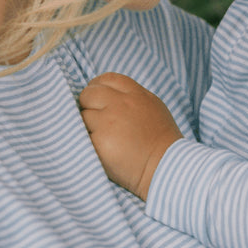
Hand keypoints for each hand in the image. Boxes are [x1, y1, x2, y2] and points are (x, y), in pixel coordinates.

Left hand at [78, 73, 182, 199]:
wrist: (165, 168)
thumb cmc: (162, 143)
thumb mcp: (153, 109)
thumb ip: (132, 98)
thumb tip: (108, 97)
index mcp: (135, 94)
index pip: (107, 79)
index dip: (97, 87)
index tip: (96, 100)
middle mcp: (121, 104)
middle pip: (89, 94)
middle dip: (88, 106)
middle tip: (96, 123)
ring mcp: (108, 121)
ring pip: (82, 116)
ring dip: (87, 127)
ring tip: (104, 141)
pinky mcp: (100, 140)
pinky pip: (82, 136)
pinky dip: (87, 143)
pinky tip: (101, 151)